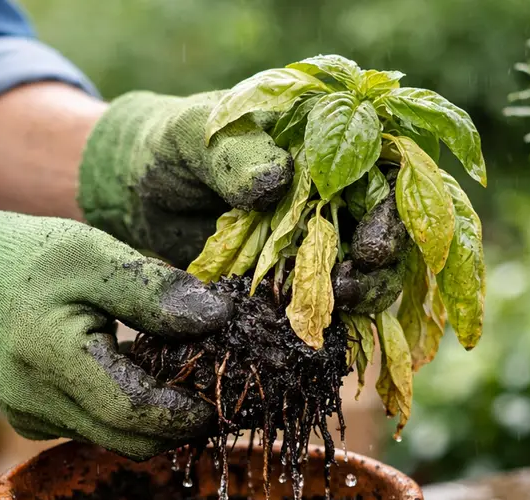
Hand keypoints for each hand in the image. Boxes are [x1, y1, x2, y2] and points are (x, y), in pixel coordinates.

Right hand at [0, 194, 232, 459]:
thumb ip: (153, 290)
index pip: (133, 412)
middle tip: (216, 390)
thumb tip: (216, 317)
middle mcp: (36, 402)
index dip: (185, 412)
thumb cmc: (27, 259)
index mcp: (50, 356)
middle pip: (130, 440)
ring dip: (155, 418)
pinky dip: (125, 412)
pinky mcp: (33, 423)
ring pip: (116, 439)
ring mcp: (31, 419)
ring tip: (184, 376)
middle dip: (179, 424)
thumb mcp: (93, 255)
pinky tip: (141, 377)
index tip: (222, 395)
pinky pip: (95, 429)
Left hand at [79, 91, 407, 311]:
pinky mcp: (298, 279)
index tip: (372, 249)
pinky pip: (330, 304)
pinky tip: (315, 332)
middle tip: (350, 289)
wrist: (137, 189)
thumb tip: (277, 179)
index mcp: (329, 140)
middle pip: (390, 230)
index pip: (387, 172)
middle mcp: (338, 190)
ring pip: (369, 273)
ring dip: (362, 297)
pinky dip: (330, 321)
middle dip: (382, 267)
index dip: (392, 213)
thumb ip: (236, 155)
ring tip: (332, 308)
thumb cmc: (171, 146)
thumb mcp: (196, 138)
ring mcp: (320, 238)